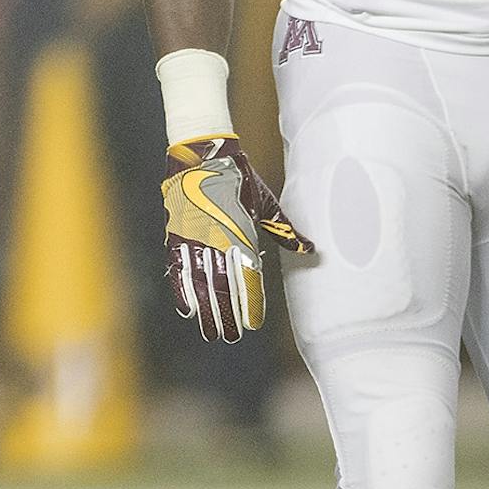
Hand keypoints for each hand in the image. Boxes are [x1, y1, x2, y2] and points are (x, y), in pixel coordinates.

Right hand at [162, 134, 310, 342]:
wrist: (204, 152)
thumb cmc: (240, 177)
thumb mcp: (266, 201)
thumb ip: (285, 230)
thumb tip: (312, 251)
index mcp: (242, 231)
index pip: (247, 276)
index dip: (249, 301)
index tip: (252, 323)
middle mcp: (218, 237)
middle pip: (223, 284)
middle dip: (227, 313)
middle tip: (231, 337)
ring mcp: (194, 235)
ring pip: (201, 280)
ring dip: (206, 308)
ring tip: (211, 331)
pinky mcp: (177, 231)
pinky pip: (179, 266)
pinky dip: (182, 288)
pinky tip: (187, 309)